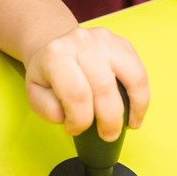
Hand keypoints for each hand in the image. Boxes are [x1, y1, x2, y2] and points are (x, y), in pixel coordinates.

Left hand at [24, 27, 148, 141]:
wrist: (57, 47)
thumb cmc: (48, 73)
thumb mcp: (35, 93)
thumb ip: (48, 109)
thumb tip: (71, 118)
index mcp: (56, 55)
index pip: (76, 95)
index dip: (80, 120)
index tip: (76, 130)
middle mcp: (82, 42)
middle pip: (105, 89)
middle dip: (109, 121)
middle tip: (108, 135)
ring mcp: (105, 40)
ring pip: (132, 78)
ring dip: (135, 108)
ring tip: (129, 124)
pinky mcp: (123, 43)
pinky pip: (140, 73)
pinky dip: (142, 97)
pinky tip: (134, 110)